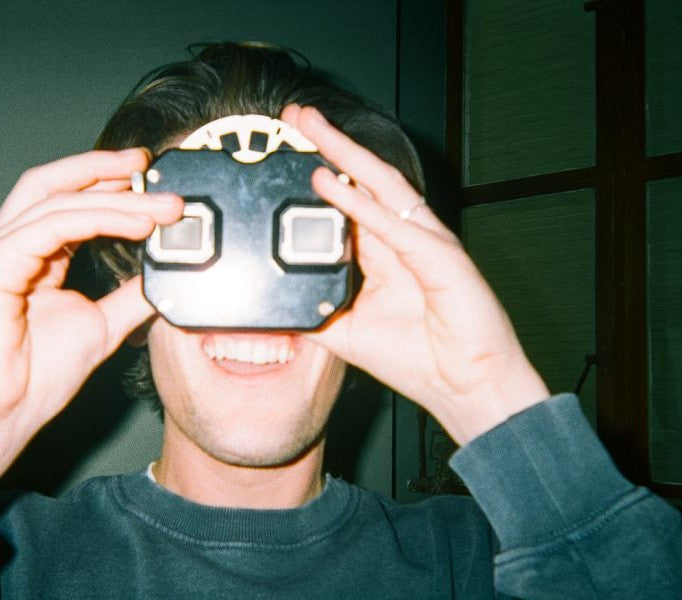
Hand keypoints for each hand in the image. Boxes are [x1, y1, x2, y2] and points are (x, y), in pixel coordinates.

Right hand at [0, 150, 182, 505]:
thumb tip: (162, 274)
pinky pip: (50, 227)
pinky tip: (134, 222)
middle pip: (54, 185)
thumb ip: (128, 296)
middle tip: (149, 165)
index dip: (107, 187)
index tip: (153, 185)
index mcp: (29, 257)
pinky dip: (97, 219)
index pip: (67, 203)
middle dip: (103, 169)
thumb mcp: (101, 325)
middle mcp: (8, 246)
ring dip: (114, 197)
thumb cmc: (33, 379)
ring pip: (57, 201)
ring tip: (158, 204)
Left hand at [281, 105, 548, 443]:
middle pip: (364, 181)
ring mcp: (424, 243)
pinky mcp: (441, 258)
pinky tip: (333, 187)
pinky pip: (396, 227)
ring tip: (314, 130)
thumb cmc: (418, 359)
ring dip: (346, 156)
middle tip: (297, 117)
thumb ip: (315, 312)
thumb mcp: (346, 333)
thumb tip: (274, 305)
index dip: (321, 175)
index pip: (349, 203)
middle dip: (330, 146)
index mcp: (384, 254)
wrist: (466, 388)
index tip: (287, 154)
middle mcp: (404, 240)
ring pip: (382, 187)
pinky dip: (363, 206)